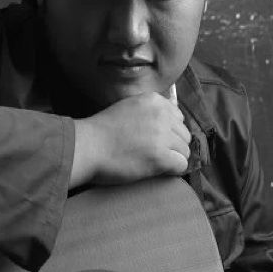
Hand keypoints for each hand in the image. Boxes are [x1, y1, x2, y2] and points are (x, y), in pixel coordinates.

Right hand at [70, 91, 190, 187]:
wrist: (88, 147)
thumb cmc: (102, 131)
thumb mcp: (128, 108)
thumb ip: (149, 111)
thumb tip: (169, 124)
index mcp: (154, 100)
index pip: (178, 117)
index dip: (169, 131)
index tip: (155, 140)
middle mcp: (162, 115)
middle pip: (184, 134)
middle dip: (172, 146)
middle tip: (153, 154)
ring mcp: (162, 135)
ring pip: (185, 151)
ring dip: (172, 159)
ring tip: (153, 163)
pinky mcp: (161, 157)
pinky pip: (181, 165)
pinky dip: (172, 170)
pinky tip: (157, 170)